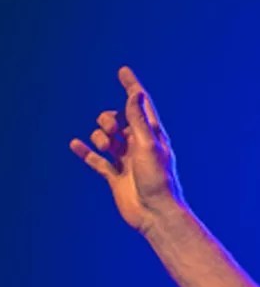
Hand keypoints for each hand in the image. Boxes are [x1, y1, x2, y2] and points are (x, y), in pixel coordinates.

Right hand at [69, 67, 182, 233]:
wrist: (155, 215)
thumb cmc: (158, 181)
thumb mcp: (148, 145)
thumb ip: (138, 119)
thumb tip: (135, 93)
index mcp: (151, 136)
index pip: (140, 105)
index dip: (131, 87)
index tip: (123, 71)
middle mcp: (138, 146)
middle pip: (117, 119)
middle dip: (108, 119)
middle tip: (112, 130)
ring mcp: (126, 161)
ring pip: (105, 138)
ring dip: (100, 137)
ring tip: (106, 148)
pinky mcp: (115, 177)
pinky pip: (96, 160)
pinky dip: (85, 152)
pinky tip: (74, 144)